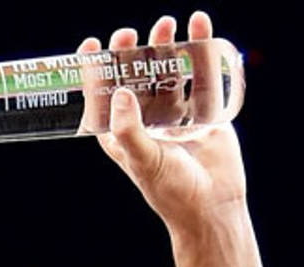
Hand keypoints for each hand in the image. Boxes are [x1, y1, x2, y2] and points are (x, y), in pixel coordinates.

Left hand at [79, 13, 247, 234]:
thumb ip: (129, 128)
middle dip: (131, 51)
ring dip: (166, 45)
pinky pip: (202, 75)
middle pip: (135, 74)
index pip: (102, 94)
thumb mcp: (143, 160)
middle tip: (130, 33)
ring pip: (168, 69)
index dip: (94, 68)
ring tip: (168, 23)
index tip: (91, 44)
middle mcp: (146, 119)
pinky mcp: (204, 111)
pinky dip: (202, 51)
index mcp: (121, 132)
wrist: (213, 207)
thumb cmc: (172, 191)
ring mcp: (176, 113)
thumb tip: (120, 91)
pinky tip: (200, 28)